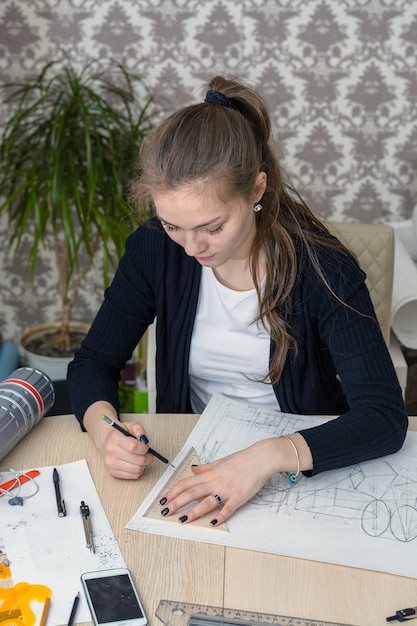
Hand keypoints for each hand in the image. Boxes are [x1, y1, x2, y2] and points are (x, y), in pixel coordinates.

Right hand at [100, 420, 153, 478]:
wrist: (106, 441)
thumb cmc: (120, 434)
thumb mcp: (130, 425)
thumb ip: (139, 429)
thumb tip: (144, 440)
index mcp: (115, 438)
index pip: (133, 446)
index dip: (144, 448)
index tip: (146, 447)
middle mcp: (111, 451)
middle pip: (138, 460)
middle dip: (147, 457)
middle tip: (148, 454)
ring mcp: (111, 463)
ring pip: (137, 469)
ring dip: (144, 465)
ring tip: (142, 458)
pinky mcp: (113, 472)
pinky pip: (133, 476)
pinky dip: (139, 471)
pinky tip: (136, 464)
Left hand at [159, 439, 283, 524]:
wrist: (260, 458)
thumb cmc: (242, 460)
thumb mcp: (220, 461)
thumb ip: (206, 468)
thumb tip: (193, 470)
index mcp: (210, 474)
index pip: (186, 483)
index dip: (173, 492)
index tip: (163, 500)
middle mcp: (215, 481)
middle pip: (191, 493)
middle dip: (176, 503)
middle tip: (165, 512)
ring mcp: (227, 490)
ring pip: (206, 502)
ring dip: (193, 512)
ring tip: (182, 520)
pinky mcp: (239, 497)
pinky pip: (227, 508)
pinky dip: (220, 516)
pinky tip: (212, 523)